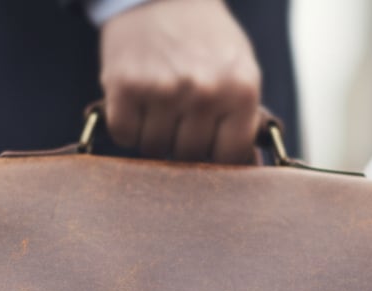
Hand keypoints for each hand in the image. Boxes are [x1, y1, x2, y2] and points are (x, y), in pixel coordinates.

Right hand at [99, 0, 261, 162]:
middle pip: (188, 156)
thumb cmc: (205, 42)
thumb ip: (244, 121)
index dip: (215, 152)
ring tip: (160, 101)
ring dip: (153, 132)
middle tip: (180, 109)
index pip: (228, 157)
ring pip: (153, 149)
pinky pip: (124, 135)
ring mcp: (163, 88)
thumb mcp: (241, 73)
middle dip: (182, 140)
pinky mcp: (126, 86)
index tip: (209, 137)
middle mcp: (204, 90)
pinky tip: (138, 100)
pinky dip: (127, 124)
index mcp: (240, 89)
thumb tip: (247, 168)